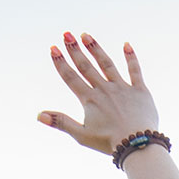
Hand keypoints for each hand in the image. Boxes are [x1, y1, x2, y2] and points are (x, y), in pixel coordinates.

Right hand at [38, 32, 158, 156]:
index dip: (61, 63)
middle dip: (75, 50)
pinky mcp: (139, 90)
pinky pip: (135, 70)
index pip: (71, 77)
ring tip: (86, 36)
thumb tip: (39, 115)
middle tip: (67, 35)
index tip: (53, 48)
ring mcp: (122, 88)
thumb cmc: (108, 142)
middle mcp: (104, 89)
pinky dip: (130, 57)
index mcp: (89, 100)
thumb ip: (61, 122)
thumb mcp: (81, 135)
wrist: (136, 144)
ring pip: (107, 64)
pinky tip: (126, 45)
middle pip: (86, 66)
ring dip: (96, 49)